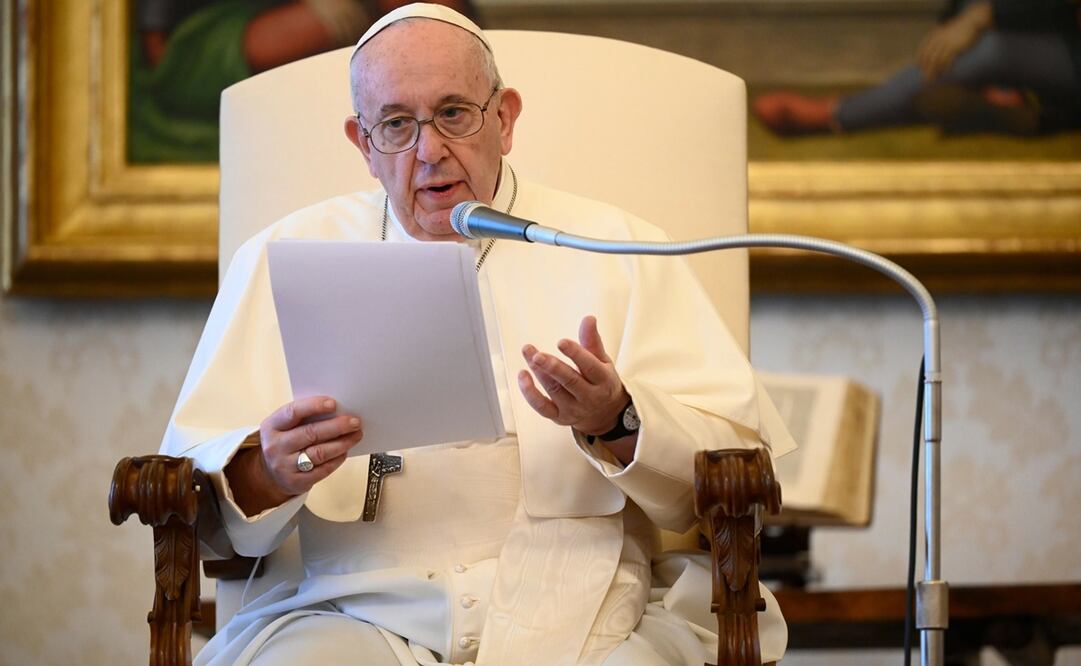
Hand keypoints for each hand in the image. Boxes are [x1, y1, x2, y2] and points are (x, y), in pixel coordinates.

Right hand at [226, 396, 363, 514]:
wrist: (269, 474)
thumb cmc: (285, 442)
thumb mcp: (285, 427)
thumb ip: (305, 417)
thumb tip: (338, 410)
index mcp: (272, 426)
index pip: (292, 412)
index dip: (314, 406)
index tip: (334, 403)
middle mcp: (275, 446)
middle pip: (310, 433)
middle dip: (337, 426)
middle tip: (355, 422)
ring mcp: (284, 466)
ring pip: (319, 453)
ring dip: (342, 443)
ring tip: (356, 435)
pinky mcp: (296, 482)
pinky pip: (323, 469)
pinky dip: (337, 459)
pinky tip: (345, 451)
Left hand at [518, 316, 628, 436]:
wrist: (604, 414)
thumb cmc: (601, 382)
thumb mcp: (602, 361)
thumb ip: (592, 341)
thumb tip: (589, 318)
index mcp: (603, 380)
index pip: (590, 367)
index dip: (576, 354)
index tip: (561, 342)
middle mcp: (589, 397)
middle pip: (570, 381)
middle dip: (552, 367)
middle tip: (536, 355)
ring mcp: (574, 409)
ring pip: (554, 390)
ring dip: (539, 373)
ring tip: (529, 354)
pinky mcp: (559, 417)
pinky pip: (542, 407)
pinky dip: (530, 393)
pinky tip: (523, 376)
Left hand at [917, 1, 991, 79]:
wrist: (970, 22)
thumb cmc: (957, 31)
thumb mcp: (944, 34)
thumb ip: (937, 42)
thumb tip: (933, 55)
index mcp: (934, 36)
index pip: (923, 50)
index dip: (920, 60)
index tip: (920, 68)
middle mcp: (938, 40)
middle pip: (929, 58)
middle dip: (926, 69)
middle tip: (925, 79)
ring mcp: (946, 44)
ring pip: (936, 61)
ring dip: (934, 71)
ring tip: (933, 79)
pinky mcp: (955, 47)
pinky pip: (947, 60)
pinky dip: (946, 68)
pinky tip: (946, 73)